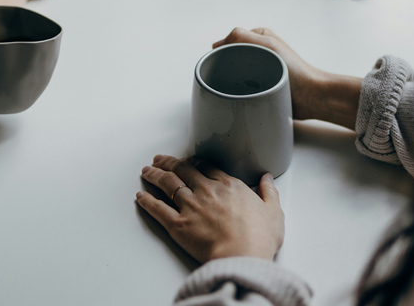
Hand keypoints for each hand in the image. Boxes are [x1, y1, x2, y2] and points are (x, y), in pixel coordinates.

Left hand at [136, 155, 283, 262]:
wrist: (242, 255)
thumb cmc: (259, 237)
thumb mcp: (274, 212)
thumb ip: (269, 192)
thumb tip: (267, 179)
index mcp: (229, 186)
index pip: (206, 167)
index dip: (194, 162)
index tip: (187, 160)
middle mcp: (207, 191)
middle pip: (183, 170)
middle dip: (169, 162)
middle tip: (160, 159)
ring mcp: (190, 206)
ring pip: (168, 184)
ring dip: (155, 175)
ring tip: (147, 170)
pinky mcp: (178, 225)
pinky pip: (158, 209)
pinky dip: (147, 201)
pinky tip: (140, 196)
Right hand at [215, 27, 362, 129]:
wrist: (311, 97)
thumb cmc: (295, 70)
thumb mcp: (268, 45)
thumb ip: (242, 36)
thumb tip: (218, 44)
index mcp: (260, 38)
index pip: (230, 40)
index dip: (222, 51)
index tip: (218, 64)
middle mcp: (260, 52)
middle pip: (231, 58)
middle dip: (225, 67)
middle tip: (224, 79)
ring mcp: (261, 70)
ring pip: (235, 74)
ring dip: (232, 81)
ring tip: (233, 89)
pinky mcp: (262, 87)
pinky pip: (243, 88)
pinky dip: (239, 92)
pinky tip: (238, 97)